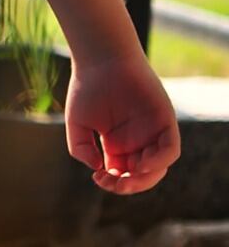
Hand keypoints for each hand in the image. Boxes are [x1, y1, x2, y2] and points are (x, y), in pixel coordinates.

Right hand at [64, 51, 179, 194]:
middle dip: (128, 186)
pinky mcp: (165, 121)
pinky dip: (159, 162)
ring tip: (126, 178)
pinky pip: (170, 150)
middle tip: (111, 182)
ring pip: (158, 167)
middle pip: (141, 176)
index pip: (121, 175)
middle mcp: (136, 141)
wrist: (102, 60)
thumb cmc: (86, 88)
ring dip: (145, 179)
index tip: (97, 176)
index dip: (112, 183)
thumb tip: (97, 168)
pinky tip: (141, 165)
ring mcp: (152, 132)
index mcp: (116, 144)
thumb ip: (80, 148)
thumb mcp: (77, 123)